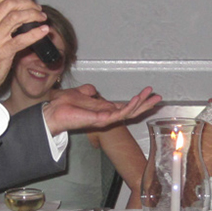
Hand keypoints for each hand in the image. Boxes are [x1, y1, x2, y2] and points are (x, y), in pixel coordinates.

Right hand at [0, 0, 48, 92]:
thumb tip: (15, 11)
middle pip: (9, 5)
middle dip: (27, 3)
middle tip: (37, 8)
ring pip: (16, 17)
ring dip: (33, 14)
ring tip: (42, 17)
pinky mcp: (3, 52)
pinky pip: (22, 39)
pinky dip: (36, 33)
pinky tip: (44, 30)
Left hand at [42, 85, 160, 135]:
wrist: (53, 111)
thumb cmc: (63, 105)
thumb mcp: (80, 93)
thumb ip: (89, 92)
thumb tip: (93, 90)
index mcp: (103, 110)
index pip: (125, 107)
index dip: (138, 101)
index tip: (149, 94)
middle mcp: (106, 116)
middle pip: (131, 111)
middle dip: (145, 105)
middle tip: (158, 98)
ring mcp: (105, 119)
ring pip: (129, 113)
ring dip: (141, 104)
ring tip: (152, 95)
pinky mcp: (101, 120)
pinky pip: (119, 114)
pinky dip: (129, 107)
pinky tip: (136, 99)